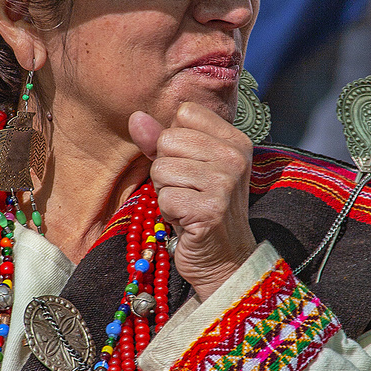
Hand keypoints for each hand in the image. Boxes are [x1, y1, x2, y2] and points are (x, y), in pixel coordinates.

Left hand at [129, 102, 256, 300]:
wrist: (224, 258)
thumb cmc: (201, 207)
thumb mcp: (185, 167)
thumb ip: (160, 140)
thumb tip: (135, 116)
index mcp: (235, 140)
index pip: (185, 113)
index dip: (175, 140)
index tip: (190, 165)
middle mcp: (234, 157)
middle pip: (169, 139)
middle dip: (166, 168)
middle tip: (187, 190)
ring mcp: (225, 184)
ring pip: (162, 168)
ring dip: (165, 191)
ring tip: (186, 205)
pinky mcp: (210, 210)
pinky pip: (164, 198)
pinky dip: (167, 213)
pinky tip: (186, 220)